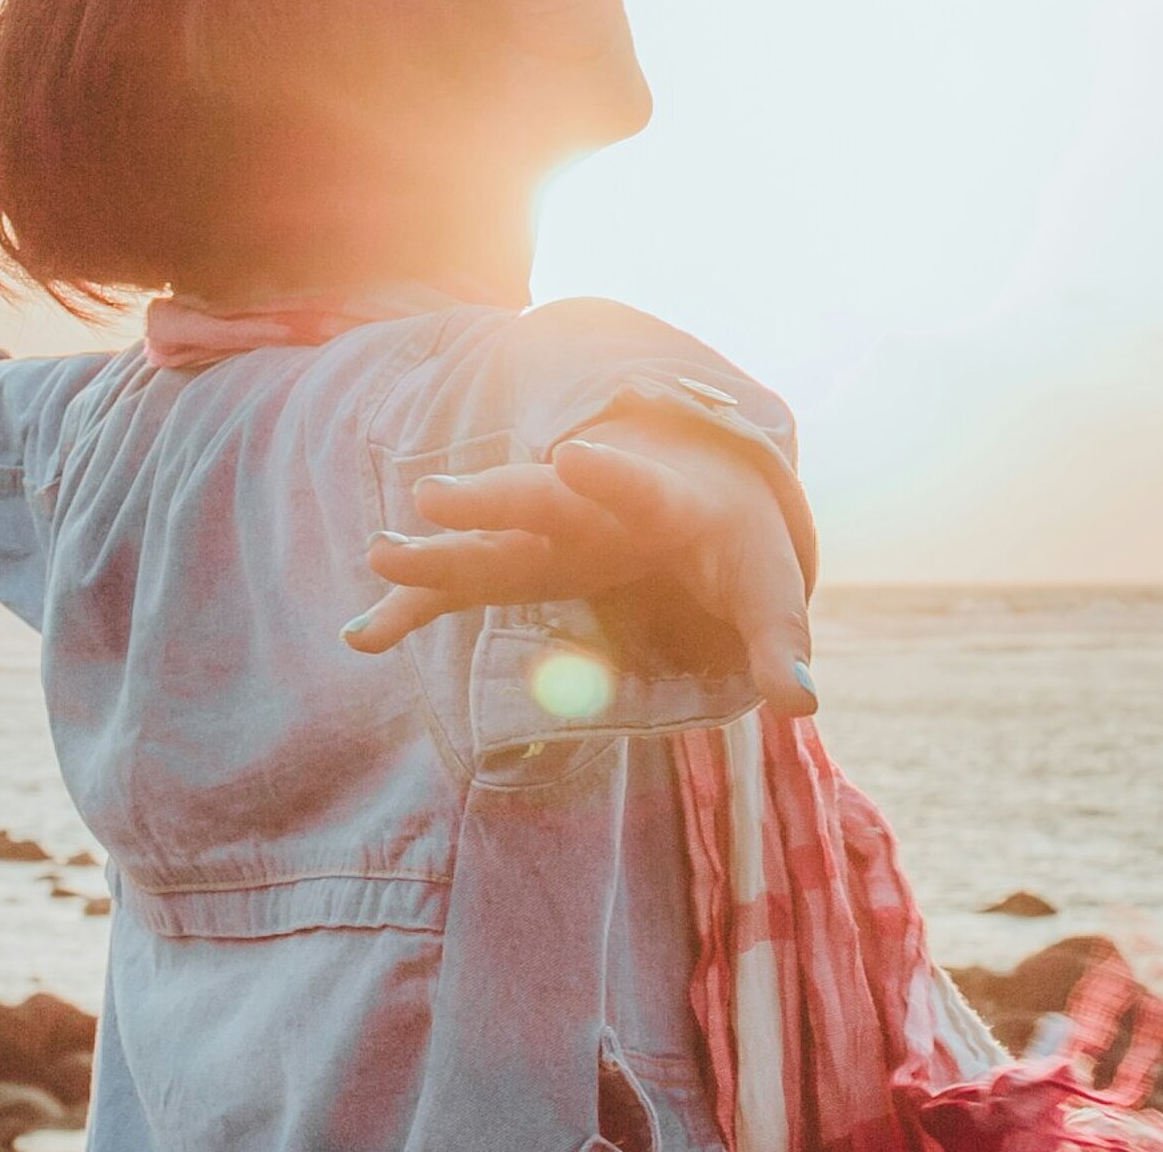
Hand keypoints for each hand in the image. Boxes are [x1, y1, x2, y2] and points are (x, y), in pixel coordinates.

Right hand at [352, 426, 817, 716]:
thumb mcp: (769, 586)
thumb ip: (780, 643)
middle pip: (538, 501)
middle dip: (489, 499)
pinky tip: (364, 635)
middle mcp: (594, 508)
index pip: (638, 487)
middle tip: (431, 496)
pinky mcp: (526, 564)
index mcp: (663, 504)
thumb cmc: (738, 541)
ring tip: (379, 554)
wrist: (700, 486)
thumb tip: (799, 704)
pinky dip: (418, 605)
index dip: (611, 476)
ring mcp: (551, 534)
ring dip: (436, 550)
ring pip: (488, 538)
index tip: (574, 457)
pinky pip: (464, 586)